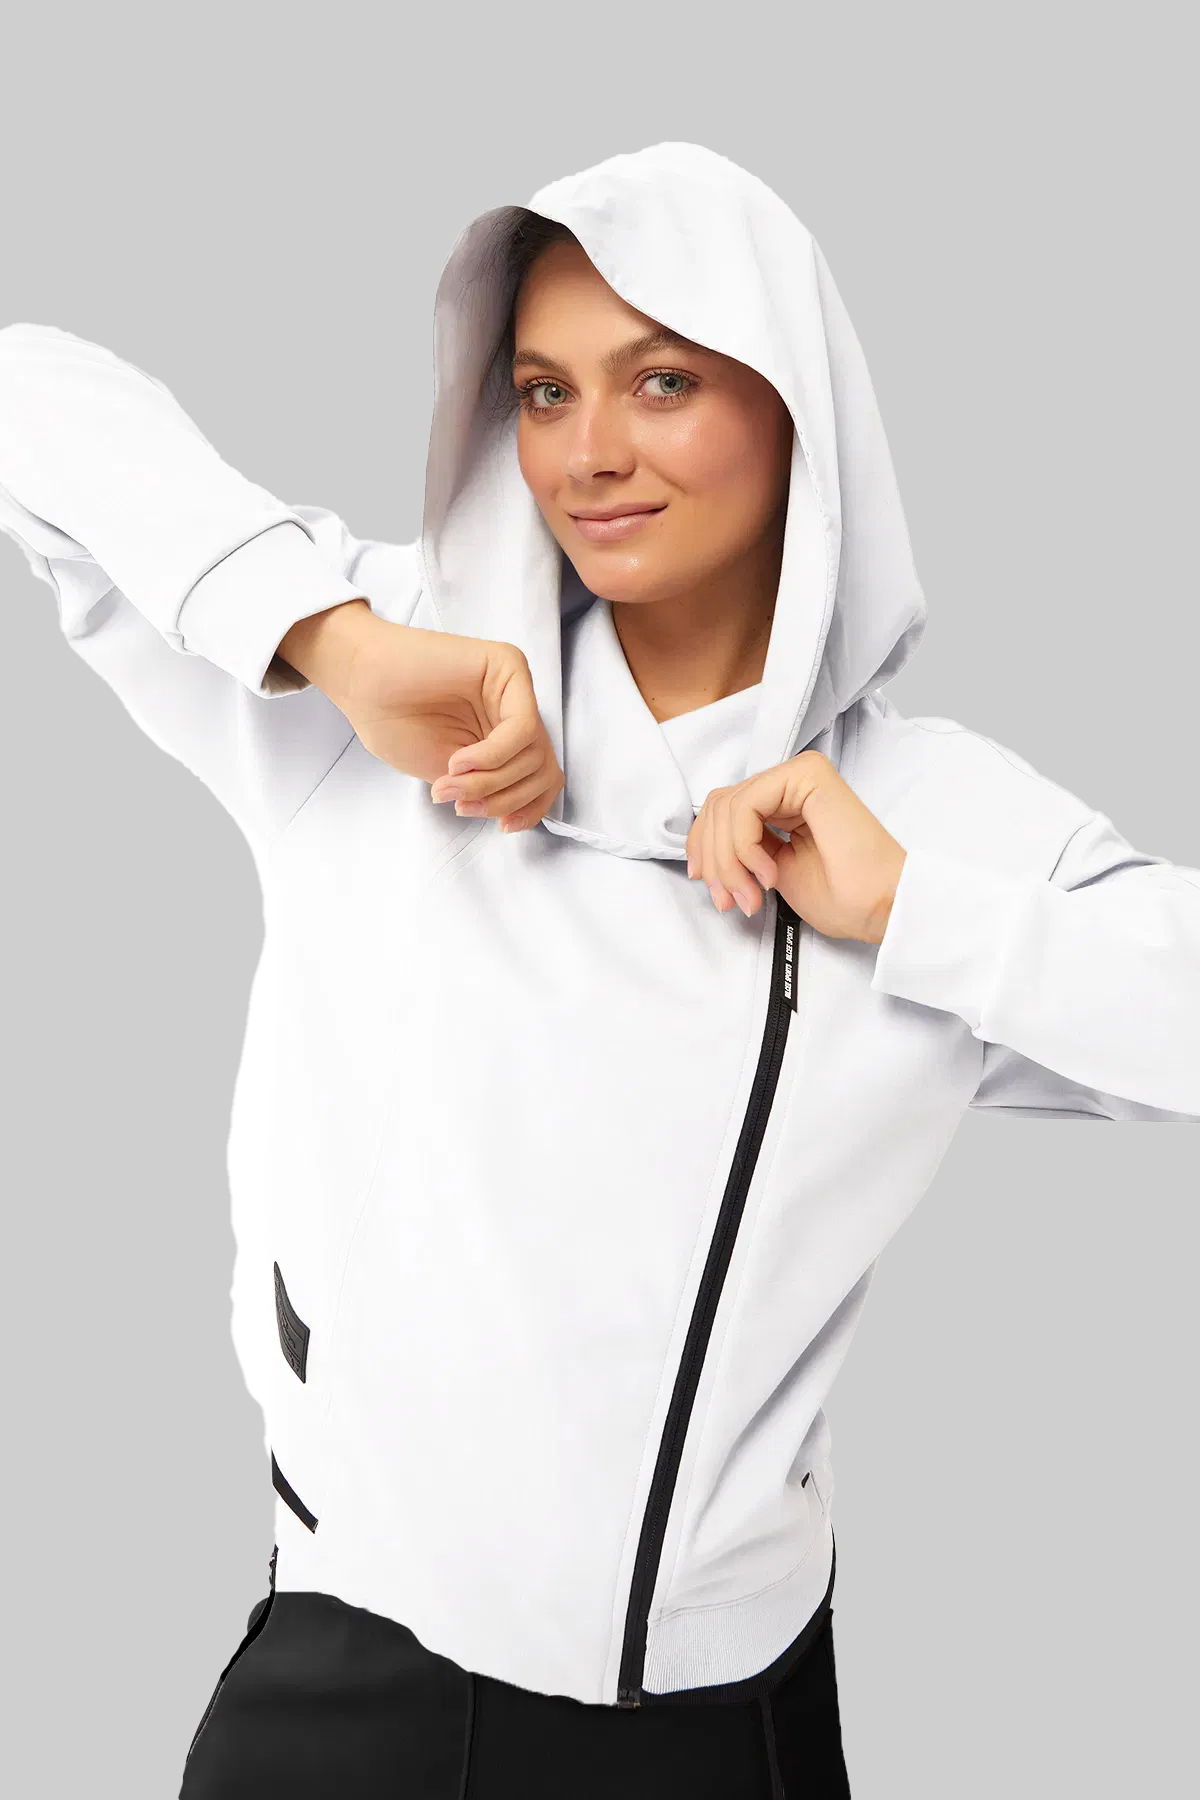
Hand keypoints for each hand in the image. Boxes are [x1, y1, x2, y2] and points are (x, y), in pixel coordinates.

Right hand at [277, 601, 563, 831]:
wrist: (359, 682)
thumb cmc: (392, 723)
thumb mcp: (450, 777)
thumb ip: (487, 788)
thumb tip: (520, 811)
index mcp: (502, 736)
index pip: (543, 778)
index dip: (529, 809)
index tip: (501, 828)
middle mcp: (514, 710)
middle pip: (543, 771)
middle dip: (503, 800)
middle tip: (462, 806)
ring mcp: (514, 688)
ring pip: (535, 755)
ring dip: (490, 782)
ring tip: (450, 784)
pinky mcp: (508, 665)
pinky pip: (523, 727)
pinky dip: (492, 756)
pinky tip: (458, 761)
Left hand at [685, 750, 906, 944]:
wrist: (881, 906)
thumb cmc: (842, 896)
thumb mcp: (770, 871)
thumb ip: (741, 850)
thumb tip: (701, 853)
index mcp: (784, 800)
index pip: (722, 809)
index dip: (705, 850)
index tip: (715, 891)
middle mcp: (790, 781)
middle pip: (719, 806)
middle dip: (715, 862)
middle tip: (732, 901)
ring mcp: (800, 774)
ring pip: (726, 807)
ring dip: (729, 862)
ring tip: (753, 895)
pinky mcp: (807, 775)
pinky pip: (745, 805)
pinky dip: (744, 847)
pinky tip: (768, 873)